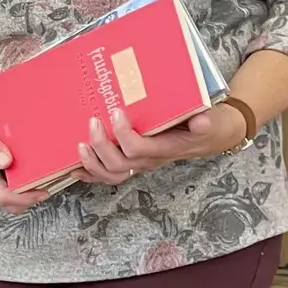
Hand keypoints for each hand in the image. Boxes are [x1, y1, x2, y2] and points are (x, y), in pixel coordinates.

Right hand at [0, 95, 47, 212]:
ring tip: (46, 178)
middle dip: (29, 199)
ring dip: (28, 190)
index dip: (24, 199)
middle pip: (9, 201)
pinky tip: (35, 167)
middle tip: (49, 186)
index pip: (4, 197)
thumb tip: (5, 163)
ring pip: (10, 191)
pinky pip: (11, 179)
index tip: (43, 190)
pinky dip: (24, 178)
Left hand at [72, 102, 246, 185]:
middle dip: (101, 145)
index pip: (138, 149)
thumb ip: (205, 122)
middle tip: (93, 122)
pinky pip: (109, 175)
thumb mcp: (212, 120)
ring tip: (80, 145)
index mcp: (166, 149)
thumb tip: (201, 122)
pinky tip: (76, 167)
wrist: (212, 134)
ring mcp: (141, 164)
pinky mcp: (134, 162)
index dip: (123, 134)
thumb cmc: (208, 125)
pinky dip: (91, 173)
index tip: (116, 112)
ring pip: (112, 175)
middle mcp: (150, 160)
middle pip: (119, 164)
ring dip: (92, 163)